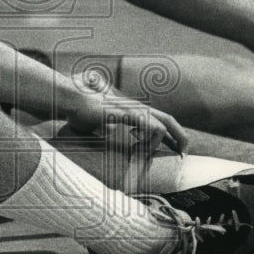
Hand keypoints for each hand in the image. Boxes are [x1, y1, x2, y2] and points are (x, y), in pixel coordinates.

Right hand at [63, 77, 188, 155]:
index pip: (160, 120)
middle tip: (182, 155)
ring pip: (161, 125)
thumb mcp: (98, 122)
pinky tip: (136, 146)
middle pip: (168, 119)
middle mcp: (136, 108)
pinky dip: (149, 139)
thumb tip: (108, 132)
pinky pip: (148, 125)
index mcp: (132, 110)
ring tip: (144, 153)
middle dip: (181, 137)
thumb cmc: (81, 110)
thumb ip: (107, 125)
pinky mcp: (124, 113)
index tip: (177, 150)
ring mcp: (131, 109)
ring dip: (158, 143)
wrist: (70, 98)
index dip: (172, 135)